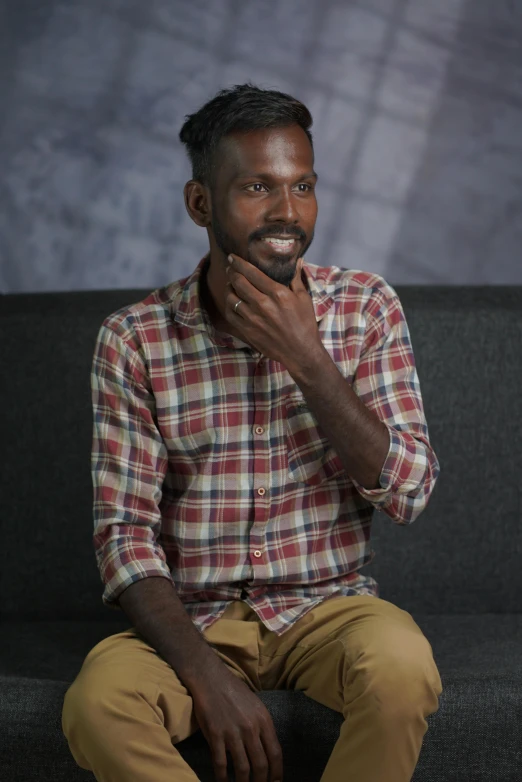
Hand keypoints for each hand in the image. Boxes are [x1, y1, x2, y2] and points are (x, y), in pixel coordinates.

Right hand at [190, 664, 282, 781]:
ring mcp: (233, 733)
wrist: (211, 678)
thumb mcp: (256, 705)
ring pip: (243, 768)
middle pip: (261, 765)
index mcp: (263, 720)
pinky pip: (221, 764)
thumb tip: (268, 751)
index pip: (275, 753)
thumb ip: (263, 727)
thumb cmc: (234, 691)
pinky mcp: (216, 735)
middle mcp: (250, 728)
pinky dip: (222, 778)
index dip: (277, 772)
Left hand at [224, 254, 323, 371]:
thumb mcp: (303, 298)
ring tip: (231, 284)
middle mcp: (263, 304)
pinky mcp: (248, 331)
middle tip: (230, 268)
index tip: (232, 257)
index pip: (252, 272)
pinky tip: (232, 301)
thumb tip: (296, 260)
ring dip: (229, 288)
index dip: (239, 263)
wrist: (300, 352)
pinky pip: (230, 314)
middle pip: (238, 282)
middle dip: (231, 272)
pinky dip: (229, 305)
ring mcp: (253, 319)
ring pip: (231, 297)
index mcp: (277, 293)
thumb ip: (295, 278)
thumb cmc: (305, 324)